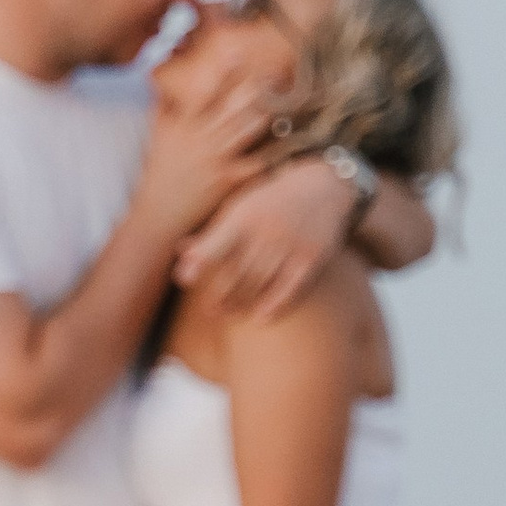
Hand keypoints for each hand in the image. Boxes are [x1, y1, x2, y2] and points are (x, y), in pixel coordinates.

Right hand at [136, 36, 281, 245]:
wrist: (157, 214)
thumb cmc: (158, 174)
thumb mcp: (155, 137)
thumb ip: (160, 109)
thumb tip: (157, 83)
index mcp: (183, 126)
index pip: (204, 94)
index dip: (221, 73)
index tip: (237, 52)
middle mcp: (200, 139)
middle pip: (231, 108)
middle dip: (255, 89)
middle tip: (276, 71)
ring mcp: (214, 159)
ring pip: (246, 129)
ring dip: (267, 113)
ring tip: (288, 98)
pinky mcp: (226, 180)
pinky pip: (255, 163)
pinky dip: (273, 154)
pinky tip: (291, 143)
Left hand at [172, 153, 353, 316]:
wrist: (324, 187)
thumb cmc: (270, 202)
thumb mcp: (241, 208)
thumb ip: (213, 234)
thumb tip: (181, 253)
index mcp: (245, 216)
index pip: (217, 243)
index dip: (200, 261)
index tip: (183, 279)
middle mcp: (268, 230)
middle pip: (237, 272)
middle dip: (220, 295)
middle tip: (210, 310)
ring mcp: (292, 244)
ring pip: (260, 284)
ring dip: (241, 303)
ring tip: (228, 313)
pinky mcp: (312, 257)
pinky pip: (291, 289)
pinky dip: (275, 305)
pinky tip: (261, 318)